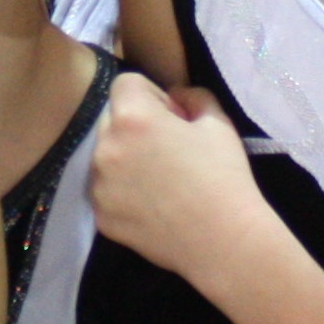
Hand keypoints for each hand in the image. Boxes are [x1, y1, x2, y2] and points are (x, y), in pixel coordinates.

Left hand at [89, 75, 271, 286]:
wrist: (224, 240)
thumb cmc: (224, 176)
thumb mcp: (218, 122)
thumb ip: (193, 96)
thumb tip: (176, 95)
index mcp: (132, 117)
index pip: (125, 83)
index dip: (152, 95)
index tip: (173, 118)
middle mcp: (105, 148)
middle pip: (111, 120)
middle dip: (135, 126)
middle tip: (168, 149)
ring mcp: (99, 186)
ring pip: (105, 157)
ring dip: (126, 159)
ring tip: (161, 181)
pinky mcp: (101, 217)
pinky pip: (107, 192)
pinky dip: (123, 193)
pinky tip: (154, 206)